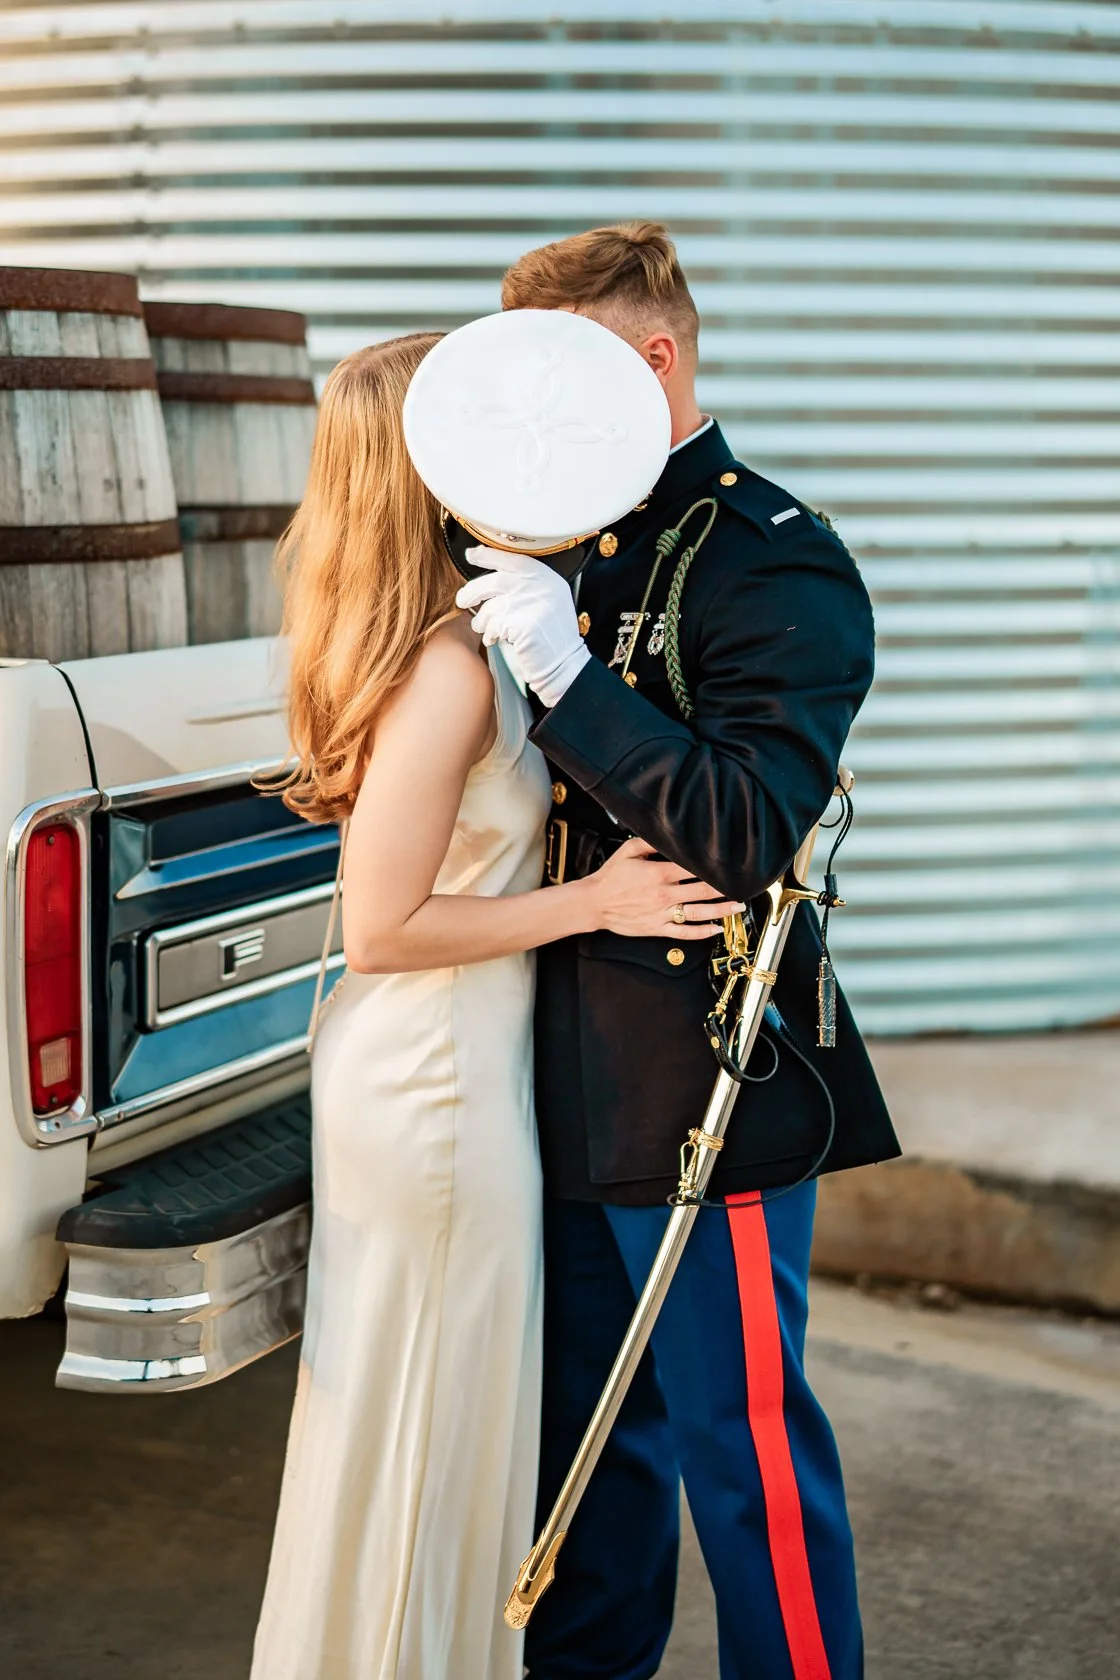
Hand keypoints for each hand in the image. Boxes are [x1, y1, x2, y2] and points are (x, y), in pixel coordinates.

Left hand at [455, 548, 590, 707]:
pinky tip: (495, 640)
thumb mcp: (547, 601)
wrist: (565, 666)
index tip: (472, 554)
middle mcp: (543, 588)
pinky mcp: (524, 626)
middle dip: (473, 591)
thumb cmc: (552, 636)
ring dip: (482, 620)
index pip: (514, 559)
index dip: (489, 555)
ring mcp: (534, 606)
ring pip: (491, 607)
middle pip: (495, 581)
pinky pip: (494, 626)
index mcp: (548, 578)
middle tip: (462, 600)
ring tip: (485, 629)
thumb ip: (527, 585)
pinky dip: (490, 634)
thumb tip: (490, 573)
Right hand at [579, 838, 745, 939]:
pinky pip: (684, 933)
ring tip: (737, 907)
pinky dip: (701, 933)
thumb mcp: (627, 851)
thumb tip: (669, 835)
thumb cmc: (610, 876)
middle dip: (724, 888)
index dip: (712, 866)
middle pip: (702, 891)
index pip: (693, 869)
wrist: (594, 904)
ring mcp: (662, 914)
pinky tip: (716, 929)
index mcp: (658, 874)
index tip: (728, 863)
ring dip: (720, 910)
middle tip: (742, 884)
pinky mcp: (658, 929)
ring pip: (698, 913)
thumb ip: (650, 842)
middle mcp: (663, 895)